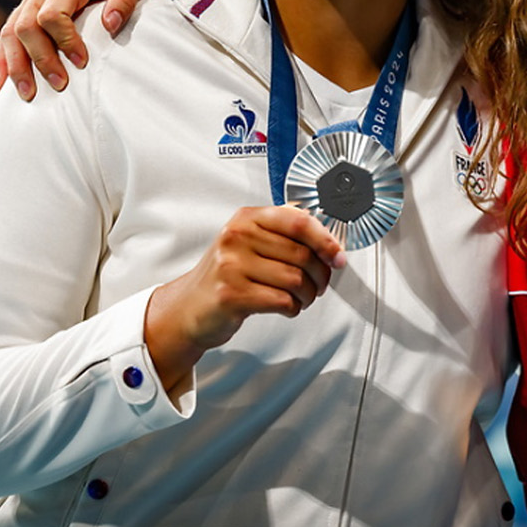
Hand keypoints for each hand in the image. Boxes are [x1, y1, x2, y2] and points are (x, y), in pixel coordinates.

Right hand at [0, 0, 151, 99]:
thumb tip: (110, 25)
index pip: (52, 14)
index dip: (64, 40)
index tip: (82, 61)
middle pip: (26, 26)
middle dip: (40, 59)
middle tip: (61, 85)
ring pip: (10, 32)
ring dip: (16, 65)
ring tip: (27, 94)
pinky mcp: (28, 5)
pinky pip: (6, 32)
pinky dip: (1, 58)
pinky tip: (0, 83)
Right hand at [144, 206, 346, 392]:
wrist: (188, 307)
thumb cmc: (225, 274)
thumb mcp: (248, 241)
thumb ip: (281, 229)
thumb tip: (324, 230)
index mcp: (246, 218)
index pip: (298, 221)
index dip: (325, 240)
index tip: (338, 256)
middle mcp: (237, 237)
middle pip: (302, 254)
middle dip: (320, 276)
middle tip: (320, 285)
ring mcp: (231, 265)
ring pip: (295, 280)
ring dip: (308, 295)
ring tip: (302, 299)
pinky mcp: (231, 295)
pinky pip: (282, 301)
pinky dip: (293, 308)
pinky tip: (287, 308)